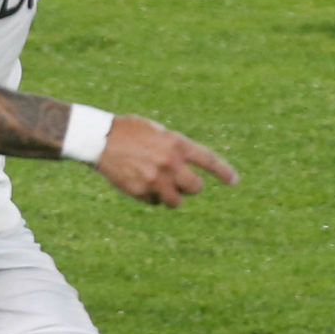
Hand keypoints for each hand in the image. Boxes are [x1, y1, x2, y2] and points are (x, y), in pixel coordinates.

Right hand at [92, 113, 237, 207]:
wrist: (99, 139)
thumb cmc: (130, 131)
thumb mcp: (159, 132)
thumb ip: (176, 149)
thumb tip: (190, 168)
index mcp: (177, 144)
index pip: (208, 161)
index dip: (224, 172)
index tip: (234, 182)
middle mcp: (169, 163)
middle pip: (195, 188)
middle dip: (191, 188)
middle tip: (184, 183)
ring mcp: (155, 180)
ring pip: (176, 201)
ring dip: (172, 196)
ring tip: (160, 185)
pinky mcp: (140, 191)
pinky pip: (154, 202)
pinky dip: (151, 197)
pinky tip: (140, 183)